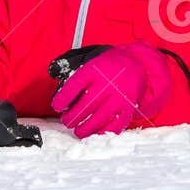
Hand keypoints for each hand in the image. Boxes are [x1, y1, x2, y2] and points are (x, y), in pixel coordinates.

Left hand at [49, 43, 169, 137]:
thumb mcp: (89, 57)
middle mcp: (108, 83)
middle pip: (85, 106)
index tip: (57, 106)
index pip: (74, 86)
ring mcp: (119, 97)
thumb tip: (53, 72)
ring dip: (84, 128)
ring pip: (98, 118)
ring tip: (78, 130)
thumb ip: (70, 63)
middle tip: (67, 120)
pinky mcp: (128, 108)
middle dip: (72, 118)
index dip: (63, 99)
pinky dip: (102, 132)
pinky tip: (94, 132)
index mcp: (95, 69)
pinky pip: (114, 125)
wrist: (136, 65)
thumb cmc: (108, 65)